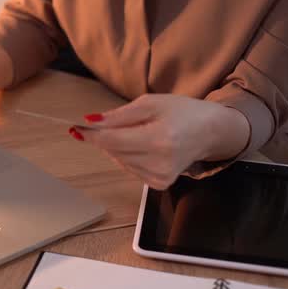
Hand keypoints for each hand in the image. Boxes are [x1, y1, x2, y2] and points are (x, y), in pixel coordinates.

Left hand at [69, 94, 249, 188]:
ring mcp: (161, 177)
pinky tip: (144, 147)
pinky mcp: (160, 184)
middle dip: (107, 137)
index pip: (113, 141)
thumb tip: (90, 121)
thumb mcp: (151, 103)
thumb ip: (119, 115)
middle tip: (111, 123)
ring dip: (119, 147)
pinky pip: (130, 169)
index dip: (92, 135)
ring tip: (140, 133)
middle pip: (114, 151)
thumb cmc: (182, 112)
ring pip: (120, 161)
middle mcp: (161, 163)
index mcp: (160, 139)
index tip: (76, 128)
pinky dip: (130, 157)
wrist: (211, 131)